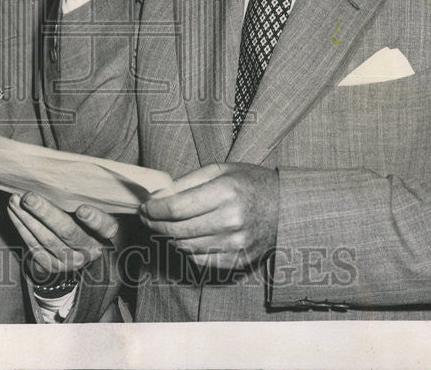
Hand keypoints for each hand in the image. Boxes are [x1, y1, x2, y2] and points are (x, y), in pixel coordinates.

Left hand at [7, 191, 119, 279]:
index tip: (81, 209)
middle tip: (29, 197)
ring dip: (27, 218)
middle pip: (68, 231)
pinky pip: (34, 246)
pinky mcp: (52, 266)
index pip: (104, 226)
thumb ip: (83, 198)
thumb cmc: (84, 221)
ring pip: (46, 239)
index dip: (94, 219)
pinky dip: (21, 227)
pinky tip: (14, 212)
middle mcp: (89, 250)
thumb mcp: (92, 211)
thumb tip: (66, 174)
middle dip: (46, 213)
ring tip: (15, 199)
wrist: (77, 252)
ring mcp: (70, 261)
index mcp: (105, 234)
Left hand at [138, 163, 280, 269]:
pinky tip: (184, 237)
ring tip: (164, 225)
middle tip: (147, 217)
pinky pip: (199, 259)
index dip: (153, 209)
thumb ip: (187, 181)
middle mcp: (230, 220)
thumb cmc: (250, 183)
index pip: (176, 208)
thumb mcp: (220, 170)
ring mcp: (235, 243)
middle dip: (155, 223)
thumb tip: (159, 194)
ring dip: (169, 236)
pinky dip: (186, 249)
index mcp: (225, 192)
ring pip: (185, 246)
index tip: (145, 206)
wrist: (285, 207)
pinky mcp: (238, 259)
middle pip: (177, 229)